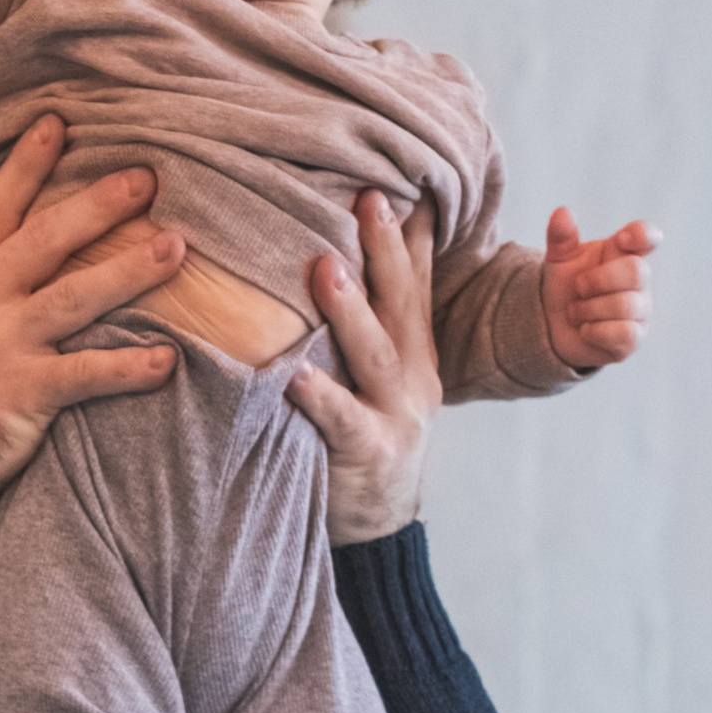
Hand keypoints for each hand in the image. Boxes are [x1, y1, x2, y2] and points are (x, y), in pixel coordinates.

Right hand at [0, 117, 186, 528]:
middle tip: (145, 177)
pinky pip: (86, 375)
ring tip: (174, 247)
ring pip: (73, 296)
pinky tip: (167, 359)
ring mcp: (0, 346)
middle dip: (97, 204)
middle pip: (43, 239)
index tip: (58, 123)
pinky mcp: (22, 394)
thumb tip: (22, 248)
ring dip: (128, 270)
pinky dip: (129, 366)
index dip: (27, 165)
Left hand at [289, 197, 443, 543]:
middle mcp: (412, 380)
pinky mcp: (367, 455)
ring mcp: (394, 417)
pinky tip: (296, 376)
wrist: (379, 532)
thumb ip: (363, 329)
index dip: (413, 234)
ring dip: (350, 309)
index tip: (404, 180)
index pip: (416, 283)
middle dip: (386, 250)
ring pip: (375, 354)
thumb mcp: (374, 381)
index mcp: (414, 355)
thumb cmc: (358, 444)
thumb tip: (328, 260)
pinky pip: (342, 422)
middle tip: (367, 198)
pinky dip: (321, 396)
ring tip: (324, 267)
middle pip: (401, 304)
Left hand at [541, 207, 659, 370]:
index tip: (621, 240)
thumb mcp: (559, 260)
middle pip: (637, 271)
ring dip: (589, 309)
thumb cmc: (565, 287)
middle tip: (578, 287)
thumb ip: (561, 237)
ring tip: (576, 311)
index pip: (647, 236)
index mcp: (623, 253)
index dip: (643, 235)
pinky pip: (624, 333)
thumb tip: (562, 212)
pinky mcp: (634, 338)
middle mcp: (638, 281)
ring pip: (626, 305)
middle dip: (598, 280)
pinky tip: (585, 329)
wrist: (552, 326)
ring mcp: (640, 310)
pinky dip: (595, 331)